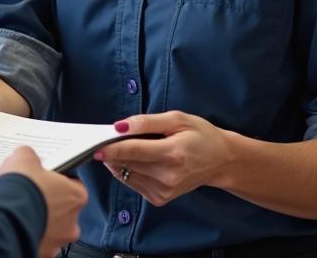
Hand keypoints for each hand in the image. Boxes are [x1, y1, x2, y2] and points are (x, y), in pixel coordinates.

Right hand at [0, 146, 87, 257]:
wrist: (5, 217)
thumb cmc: (21, 187)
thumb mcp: (25, 156)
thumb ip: (32, 156)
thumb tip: (27, 156)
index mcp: (76, 196)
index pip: (75, 186)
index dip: (59, 181)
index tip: (47, 179)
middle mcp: (72, 222)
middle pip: (64, 210)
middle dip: (50, 204)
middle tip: (32, 194)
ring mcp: (57, 241)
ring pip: (52, 229)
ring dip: (40, 220)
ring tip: (21, 209)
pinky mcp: (43, 253)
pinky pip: (38, 241)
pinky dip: (30, 233)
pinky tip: (17, 223)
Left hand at [94, 111, 233, 206]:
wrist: (221, 161)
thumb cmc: (200, 135)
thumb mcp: (176, 119)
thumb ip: (146, 123)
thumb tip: (120, 126)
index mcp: (173, 154)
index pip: (133, 151)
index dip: (112, 148)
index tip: (94, 145)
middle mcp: (168, 176)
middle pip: (128, 164)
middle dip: (111, 152)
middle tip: (101, 139)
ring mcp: (164, 190)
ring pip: (127, 175)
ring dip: (118, 161)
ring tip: (120, 146)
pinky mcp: (161, 198)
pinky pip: (134, 183)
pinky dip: (128, 170)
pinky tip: (135, 159)